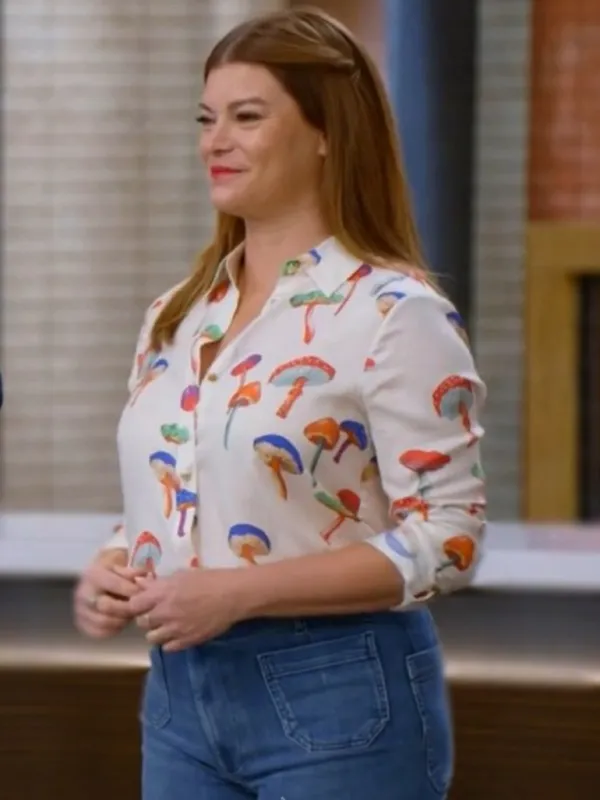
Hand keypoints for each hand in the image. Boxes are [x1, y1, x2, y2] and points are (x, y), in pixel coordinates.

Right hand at [74, 548, 145, 638]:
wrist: (96, 578)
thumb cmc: (113, 570)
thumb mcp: (122, 563)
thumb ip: (133, 570)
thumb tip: (146, 575)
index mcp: (93, 575)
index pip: (115, 585)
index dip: (133, 590)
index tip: (145, 592)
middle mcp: (83, 593)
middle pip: (106, 606)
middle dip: (127, 608)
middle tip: (139, 607)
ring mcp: (80, 610)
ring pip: (103, 622)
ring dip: (122, 620)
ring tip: (131, 614)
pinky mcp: (82, 624)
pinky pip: (99, 632)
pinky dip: (114, 629)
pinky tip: (122, 621)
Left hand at [129, 568, 246, 651]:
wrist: (233, 595)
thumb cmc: (209, 579)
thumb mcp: (182, 575)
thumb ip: (159, 582)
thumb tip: (139, 583)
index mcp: (162, 593)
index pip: (133, 605)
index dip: (136, 604)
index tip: (143, 603)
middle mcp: (165, 613)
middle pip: (141, 622)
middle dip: (146, 617)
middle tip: (156, 612)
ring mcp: (175, 630)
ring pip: (152, 638)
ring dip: (156, 631)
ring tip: (167, 624)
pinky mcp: (187, 641)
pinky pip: (167, 648)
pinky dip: (169, 641)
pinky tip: (178, 633)